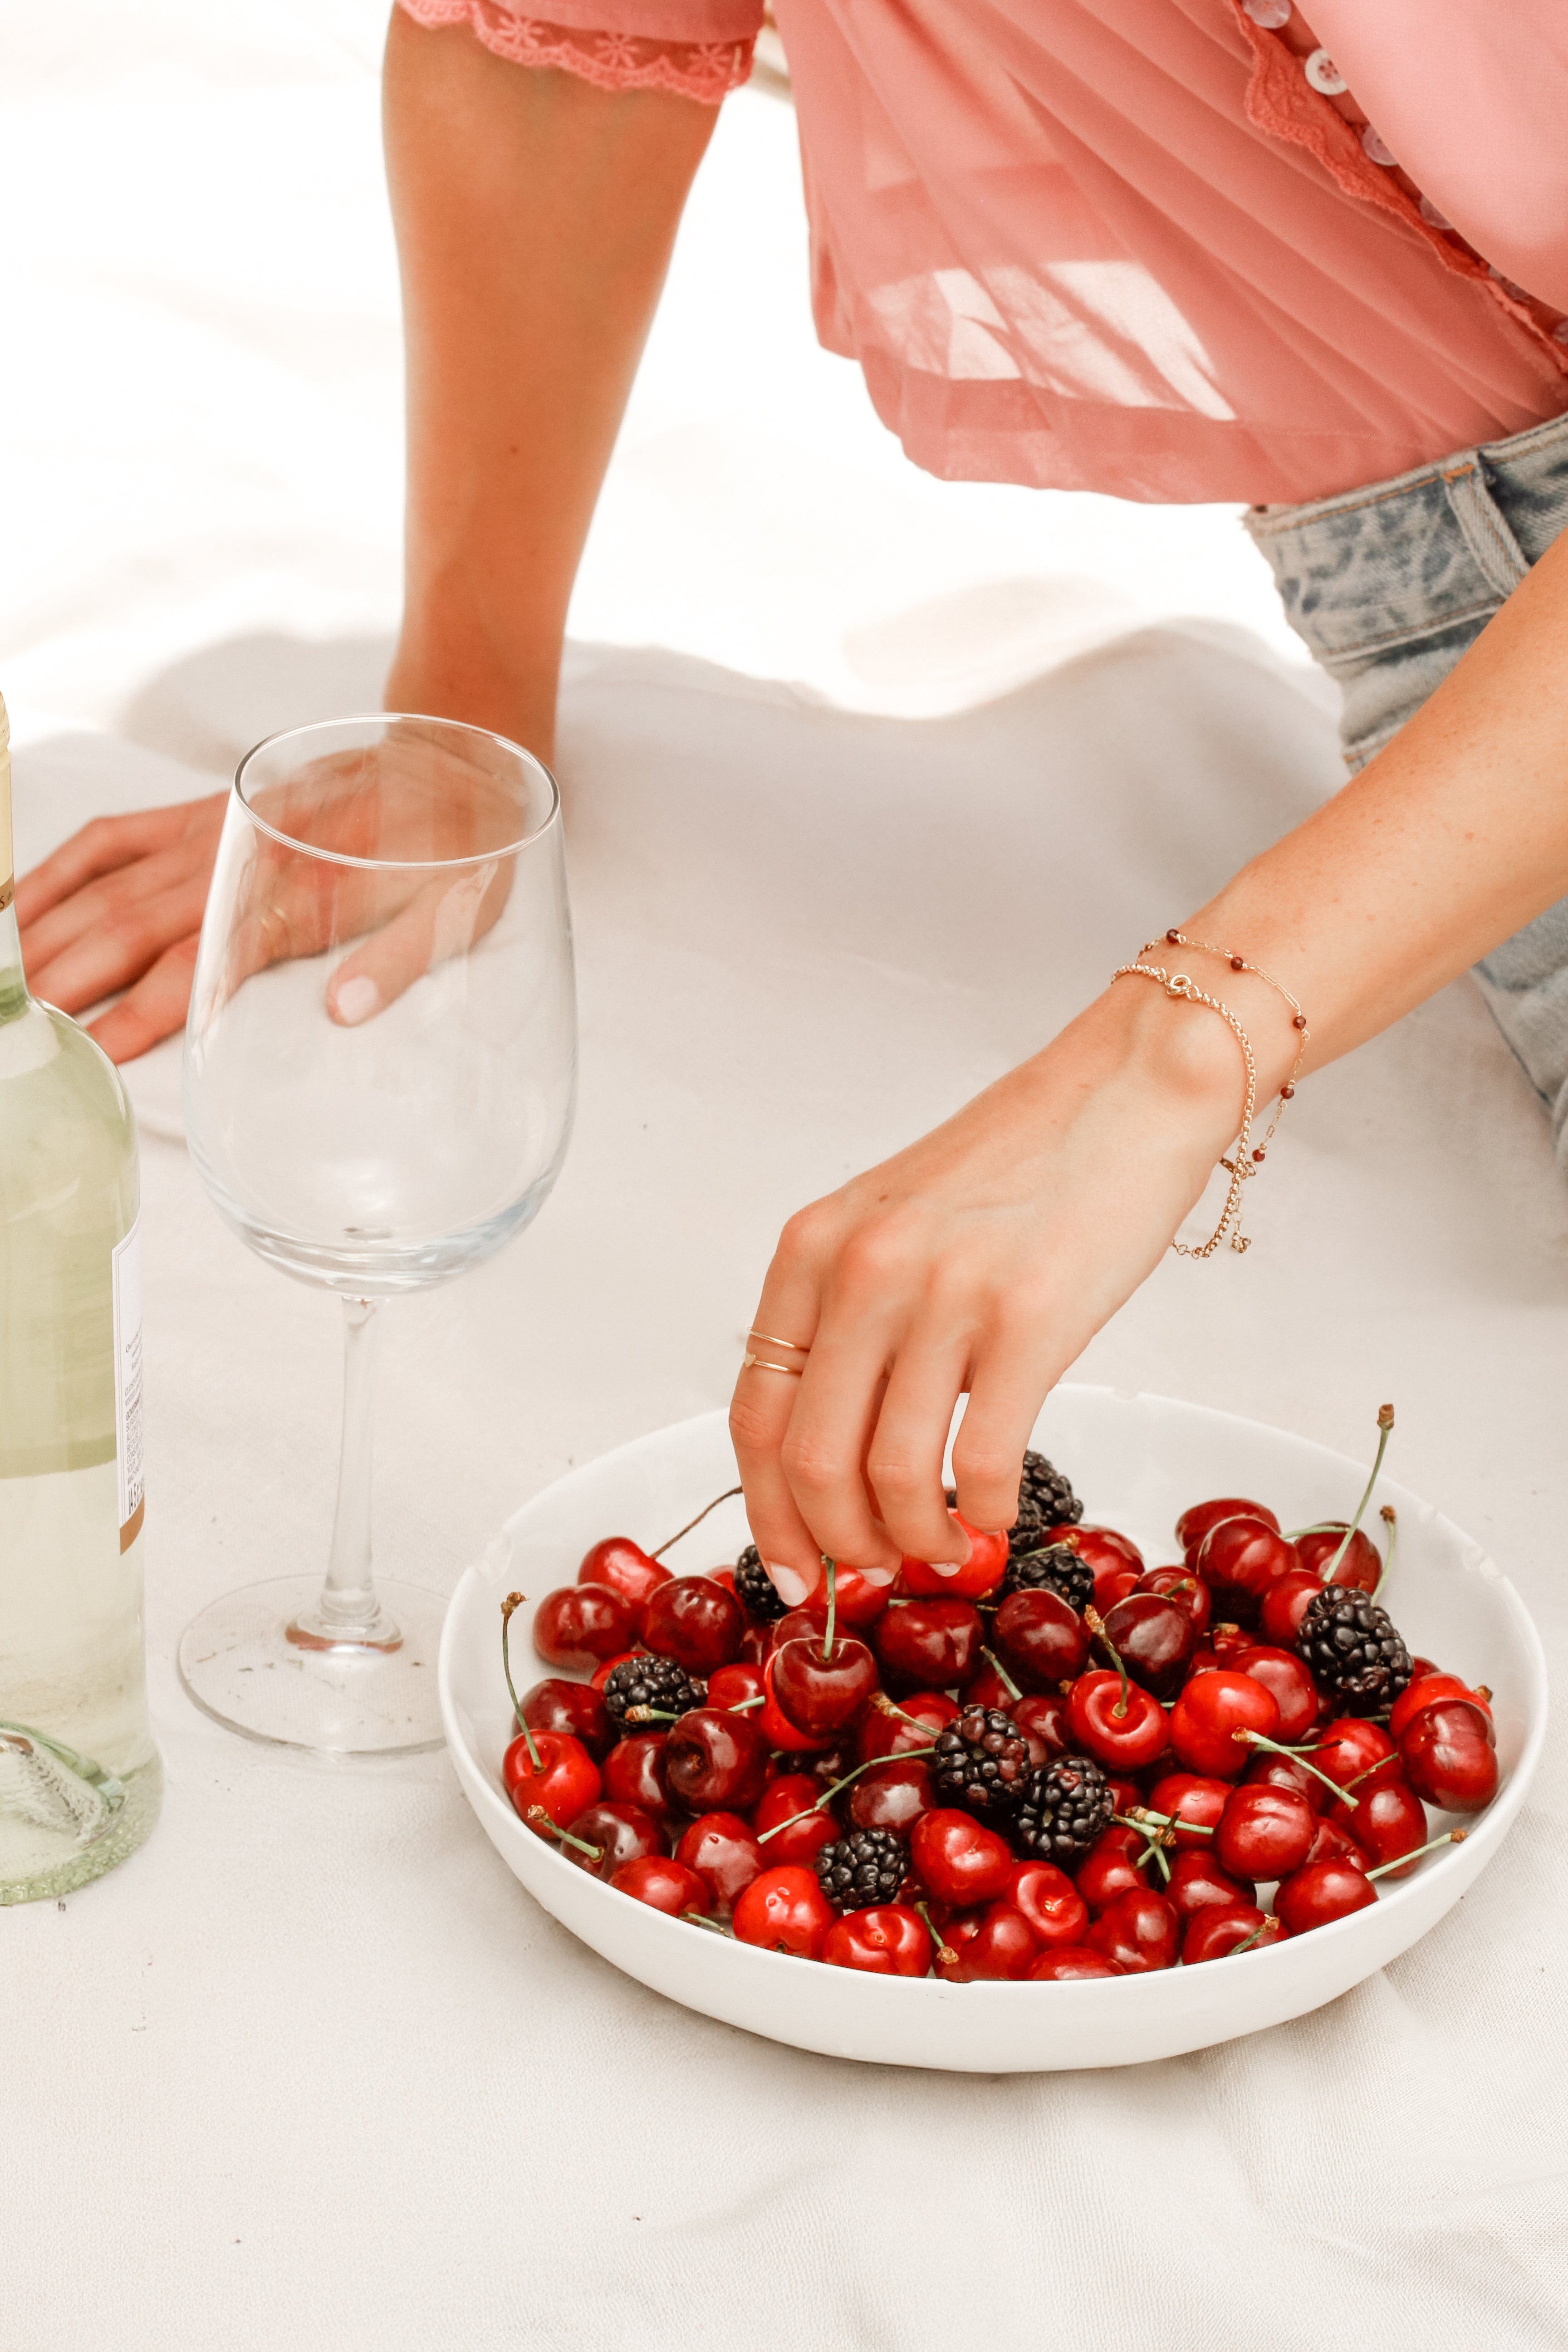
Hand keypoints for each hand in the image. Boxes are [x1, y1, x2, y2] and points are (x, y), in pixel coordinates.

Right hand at [15, 724, 520, 1059]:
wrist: (447, 755)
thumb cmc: (451, 842)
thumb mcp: (453, 910)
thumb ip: (394, 962)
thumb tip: (343, 1009)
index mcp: (296, 895)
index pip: (197, 967)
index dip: (140, 1012)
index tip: (97, 1051)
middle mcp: (236, 860)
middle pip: (128, 931)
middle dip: (67, 984)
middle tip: (26, 1033)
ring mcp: (207, 831)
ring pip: (106, 888)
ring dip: (49, 938)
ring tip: (12, 986)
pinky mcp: (196, 810)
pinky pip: (110, 839)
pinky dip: (59, 872)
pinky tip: (18, 908)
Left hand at [728, 982, 1261, 1599]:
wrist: (1127, 1091)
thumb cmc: (1019, 1165)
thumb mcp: (893, 1226)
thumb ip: (854, 1322)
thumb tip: (837, 1455)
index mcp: (814, 1250)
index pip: (755, 1414)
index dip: (770, 1513)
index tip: (796, 1571)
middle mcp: (862, 1270)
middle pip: (811, 1459)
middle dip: (839, 1544)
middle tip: (877, 1574)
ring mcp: (943, 1293)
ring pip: (891, 1473)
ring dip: (915, 1541)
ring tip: (945, 1552)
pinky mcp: (1027, 1319)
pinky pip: (980, 1460)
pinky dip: (982, 1515)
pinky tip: (995, 1518)